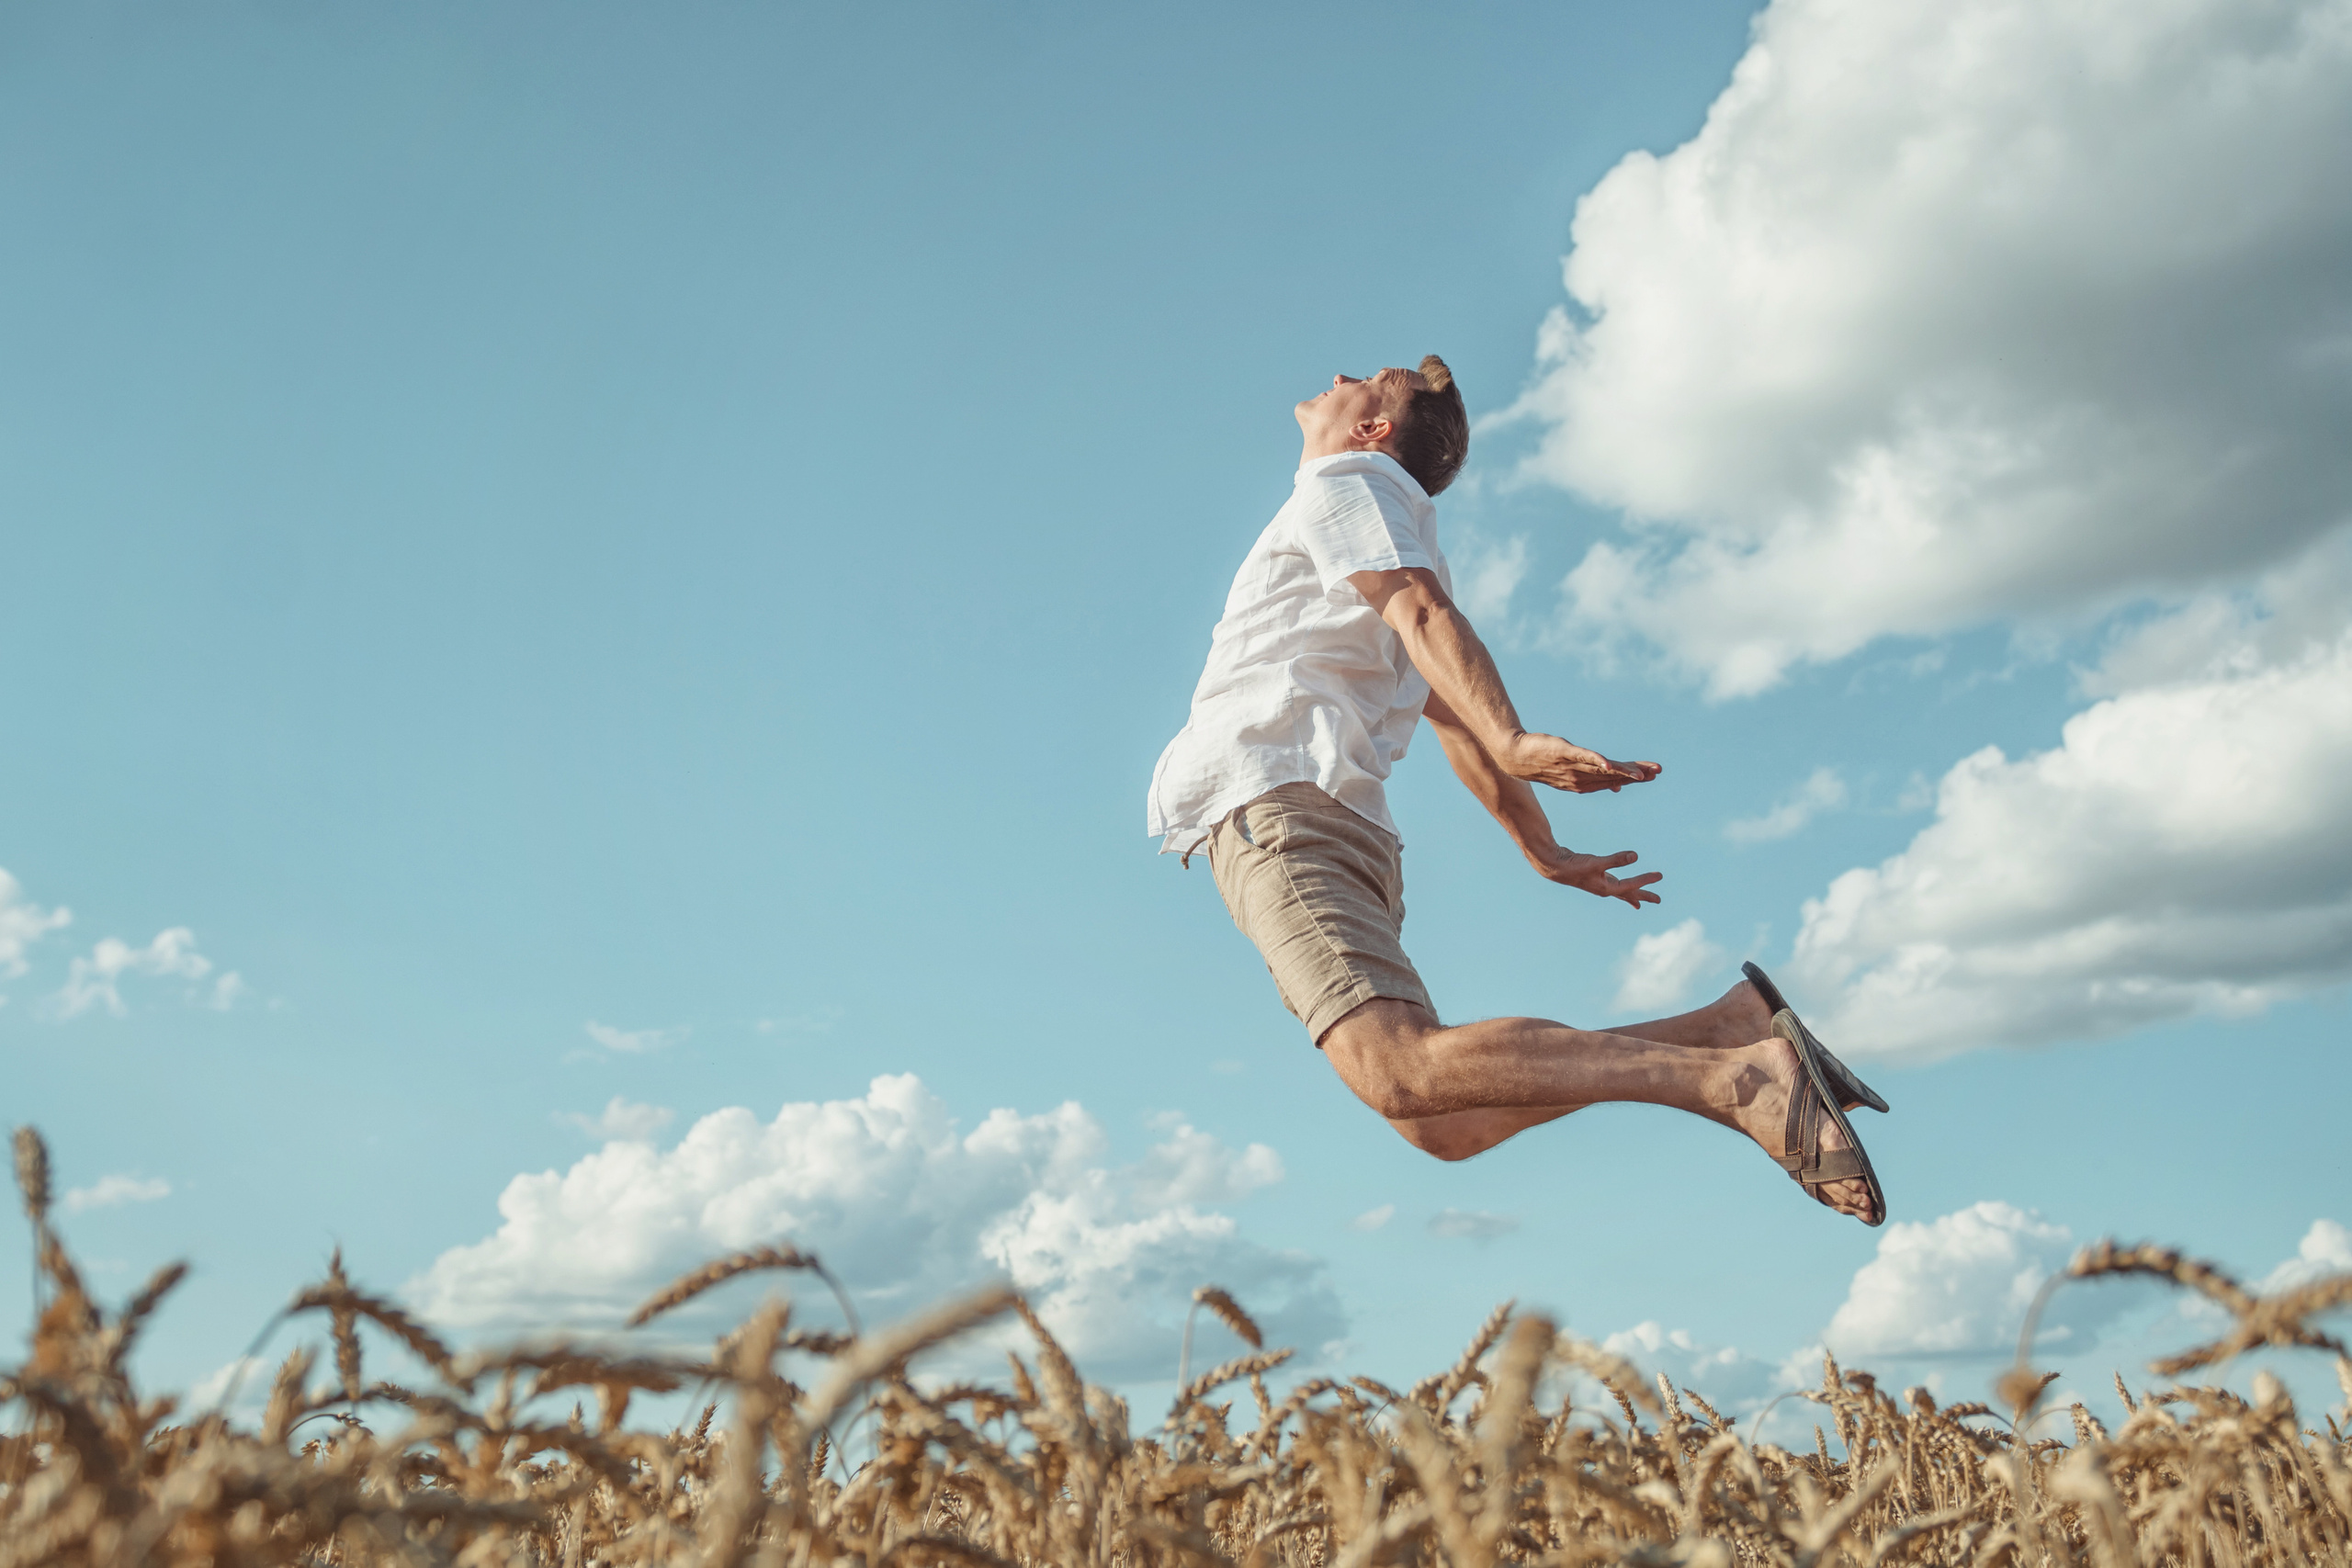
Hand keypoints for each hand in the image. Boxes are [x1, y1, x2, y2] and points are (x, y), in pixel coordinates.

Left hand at [1499, 733, 1662, 793]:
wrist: (1515, 757)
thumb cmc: (1545, 763)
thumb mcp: (1572, 771)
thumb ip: (1596, 776)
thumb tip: (1618, 784)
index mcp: (1585, 781)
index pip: (1615, 778)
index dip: (1634, 777)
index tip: (1654, 774)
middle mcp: (1580, 777)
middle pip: (1613, 775)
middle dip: (1636, 774)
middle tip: (1658, 772)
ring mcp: (1572, 765)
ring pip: (1601, 769)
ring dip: (1621, 771)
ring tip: (1640, 774)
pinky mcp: (1562, 752)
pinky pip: (1581, 757)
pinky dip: (1595, 761)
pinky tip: (1608, 764)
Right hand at [1532, 845, 1662, 908]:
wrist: (1553, 867)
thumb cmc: (1574, 866)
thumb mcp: (1597, 863)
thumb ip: (1616, 860)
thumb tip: (1636, 856)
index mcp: (1606, 888)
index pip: (1631, 886)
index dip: (1646, 880)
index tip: (1659, 876)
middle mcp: (1604, 888)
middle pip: (1628, 894)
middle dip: (1644, 896)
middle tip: (1659, 900)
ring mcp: (1599, 883)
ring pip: (1620, 890)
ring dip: (1632, 894)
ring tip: (1640, 902)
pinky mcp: (1595, 876)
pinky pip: (1613, 883)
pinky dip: (1620, 885)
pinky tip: (1618, 882)